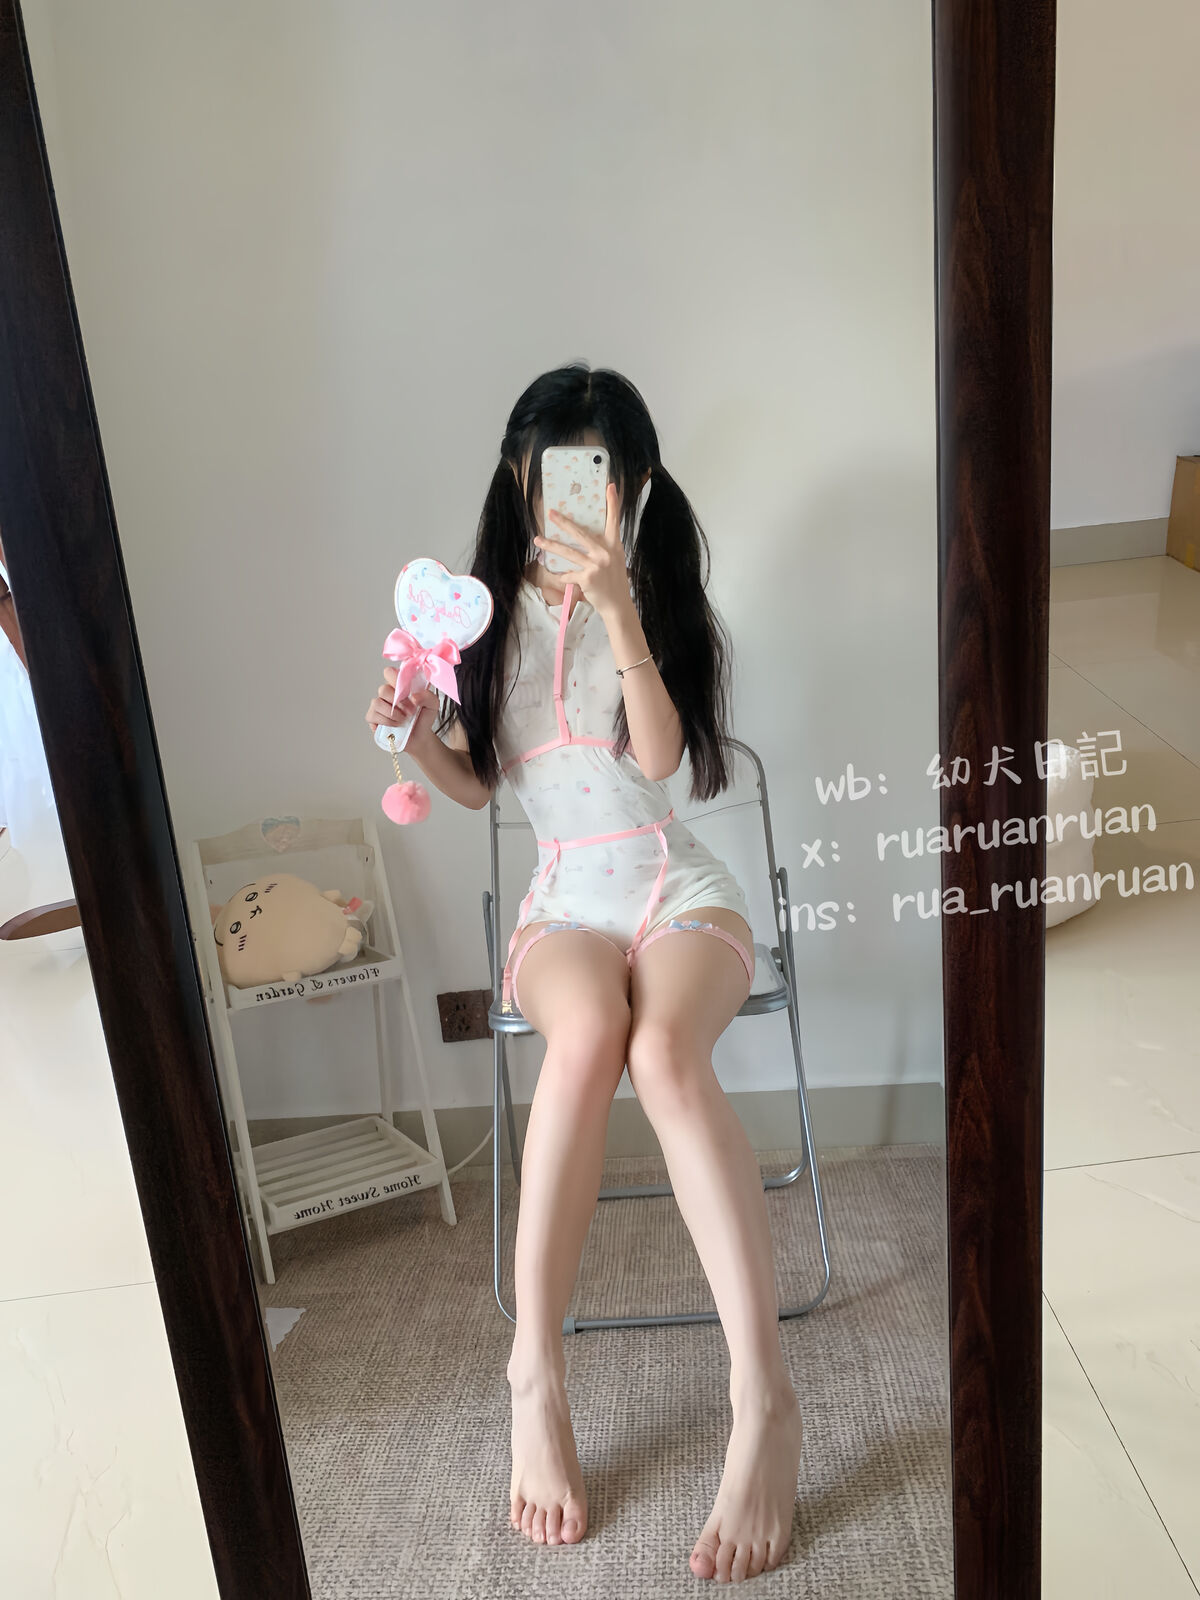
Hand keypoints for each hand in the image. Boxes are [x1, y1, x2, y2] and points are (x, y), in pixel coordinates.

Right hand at [365, 667, 439, 746]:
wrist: (419, 736)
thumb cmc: (423, 717)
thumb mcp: (433, 705)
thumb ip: (428, 696)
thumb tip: (414, 697)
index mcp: (399, 685)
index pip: (389, 673)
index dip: (395, 679)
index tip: (407, 691)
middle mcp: (387, 693)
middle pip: (383, 689)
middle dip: (399, 703)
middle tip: (411, 712)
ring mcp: (378, 704)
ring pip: (377, 702)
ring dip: (393, 714)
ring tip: (404, 720)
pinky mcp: (372, 717)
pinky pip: (373, 715)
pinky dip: (387, 721)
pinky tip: (395, 725)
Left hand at [534, 483, 632, 618]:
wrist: (617, 605)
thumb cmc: (614, 581)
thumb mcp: (615, 560)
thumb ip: (603, 548)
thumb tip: (586, 538)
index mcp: (614, 545)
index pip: (614, 520)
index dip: (612, 503)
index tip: (610, 486)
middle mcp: (605, 552)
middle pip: (581, 533)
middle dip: (564, 522)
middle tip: (551, 513)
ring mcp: (595, 565)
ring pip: (568, 552)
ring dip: (551, 545)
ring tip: (538, 539)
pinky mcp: (586, 578)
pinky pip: (568, 574)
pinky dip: (563, 576)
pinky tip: (561, 577)